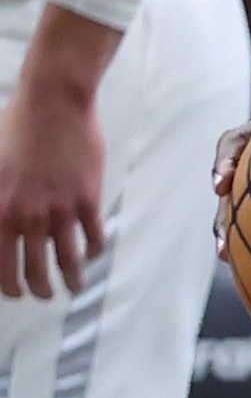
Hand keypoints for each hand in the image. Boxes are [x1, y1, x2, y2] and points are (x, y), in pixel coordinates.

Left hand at [0, 79, 105, 299]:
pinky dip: (94, 251)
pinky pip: (93, 236)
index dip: (9, 287)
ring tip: (74, 286)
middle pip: (35, 270)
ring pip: (68, 260)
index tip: (16, 292)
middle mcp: (28, 217)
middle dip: (40, 289)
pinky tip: (93, 253)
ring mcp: (61, 209)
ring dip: (72, 279)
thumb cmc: (14, 129)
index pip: (1, 266)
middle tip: (45, 294)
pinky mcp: (88, 198)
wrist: (53, 103)